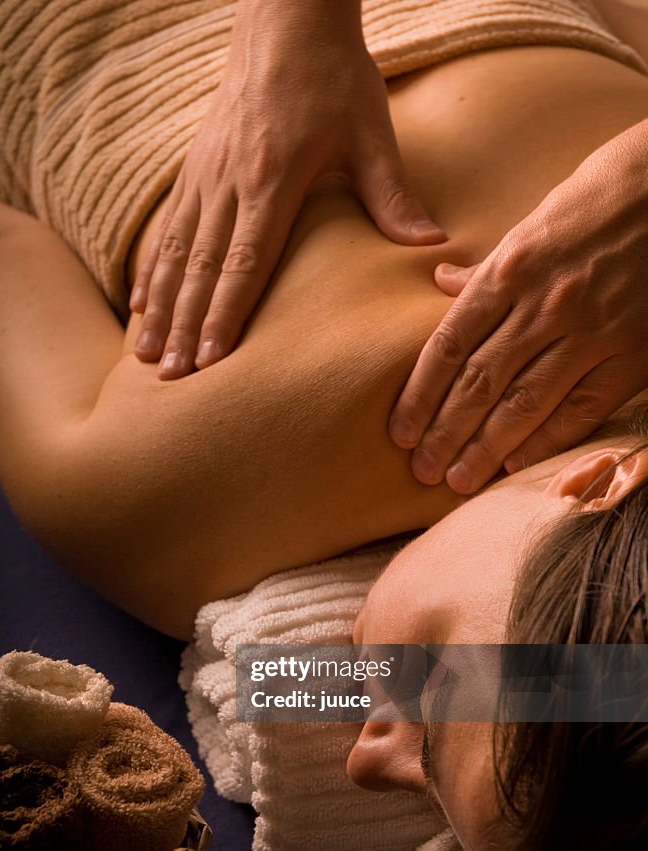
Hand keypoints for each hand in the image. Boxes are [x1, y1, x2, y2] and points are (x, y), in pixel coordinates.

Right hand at [131, 0, 443, 378]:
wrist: (285, 19)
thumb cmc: (333, 76)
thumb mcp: (371, 132)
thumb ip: (391, 194)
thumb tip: (428, 246)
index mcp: (272, 180)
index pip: (244, 263)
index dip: (226, 315)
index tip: (212, 360)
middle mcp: (229, 182)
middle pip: (202, 270)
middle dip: (185, 328)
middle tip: (173, 378)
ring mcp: (205, 175)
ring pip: (175, 254)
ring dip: (160, 308)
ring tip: (146, 355)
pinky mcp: (194, 167)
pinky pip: (166, 228)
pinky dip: (151, 269)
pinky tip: (138, 302)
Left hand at [389, 118, 647, 493]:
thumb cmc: (603, 194)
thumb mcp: (535, 218)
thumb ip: (490, 265)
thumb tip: (444, 283)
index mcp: (511, 268)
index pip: (448, 345)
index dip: (419, 395)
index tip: (400, 431)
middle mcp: (544, 304)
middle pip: (478, 382)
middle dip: (444, 433)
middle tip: (420, 471)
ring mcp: (591, 330)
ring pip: (524, 403)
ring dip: (486, 448)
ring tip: (458, 481)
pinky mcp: (633, 351)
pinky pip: (582, 408)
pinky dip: (547, 439)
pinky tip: (517, 464)